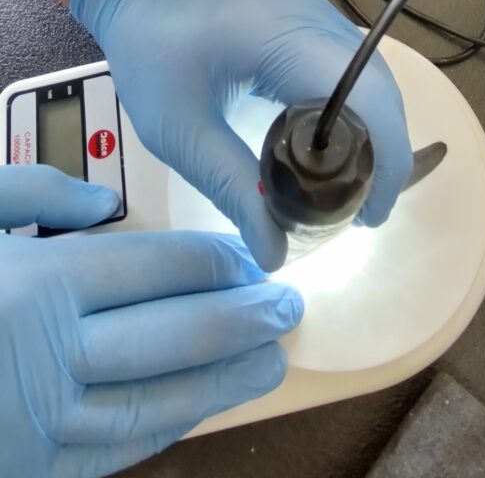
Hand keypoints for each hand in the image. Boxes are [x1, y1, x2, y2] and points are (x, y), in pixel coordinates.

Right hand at [0, 165, 302, 477]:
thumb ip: (35, 194)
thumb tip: (101, 203)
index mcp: (44, 283)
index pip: (159, 267)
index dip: (218, 262)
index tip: (252, 257)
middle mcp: (53, 354)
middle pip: (175, 335)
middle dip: (243, 320)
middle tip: (288, 308)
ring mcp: (45, 421)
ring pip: (158, 400)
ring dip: (224, 382)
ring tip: (272, 362)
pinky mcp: (36, 467)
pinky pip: (118, 447)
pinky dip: (168, 425)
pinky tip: (203, 405)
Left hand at [71, 0, 411, 269]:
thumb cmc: (150, 51)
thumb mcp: (179, 129)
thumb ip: (231, 189)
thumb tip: (274, 254)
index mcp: (280, 33)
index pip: (364, 94)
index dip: (384, 156)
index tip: (371, 214)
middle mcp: (312, 14)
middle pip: (378, 86)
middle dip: (383, 151)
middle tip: (361, 209)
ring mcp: (316, 9)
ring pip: (371, 75)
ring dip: (372, 130)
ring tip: (349, 186)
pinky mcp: (310, 14)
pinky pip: (351, 64)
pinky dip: (354, 107)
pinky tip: (331, 145)